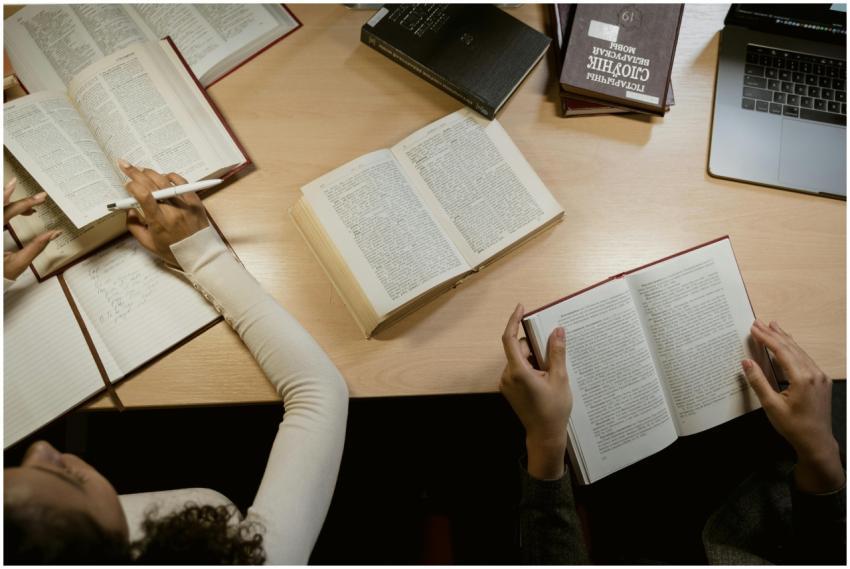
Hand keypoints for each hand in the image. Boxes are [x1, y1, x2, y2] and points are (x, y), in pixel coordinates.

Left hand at [3, 178, 60, 280]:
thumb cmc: (1, 275)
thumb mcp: (19, 263)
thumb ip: (36, 247)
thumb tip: (54, 233)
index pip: (9, 211)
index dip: (26, 203)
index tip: (41, 197)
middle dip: (9, 193)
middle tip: (19, 183)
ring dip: (5, 199)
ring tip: (16, 191)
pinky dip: (5, 209)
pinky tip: (14, 208)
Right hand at [118, 160, 208, 267]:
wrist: (201, 255)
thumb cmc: (173, 251)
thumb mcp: (148, 244)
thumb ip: (134, 226)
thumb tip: (128, 209)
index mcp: (159, 222)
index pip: (145, 197)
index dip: (133, 186)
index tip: (126, 184)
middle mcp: (172, 210)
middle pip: (152, 185)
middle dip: (135, 173)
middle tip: (125, 165)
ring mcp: (185, 204)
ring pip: (166, 181)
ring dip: (151, 173)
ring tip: (141, 170)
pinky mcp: (195, 201)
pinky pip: (183, 183)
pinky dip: (171, 176)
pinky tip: (163, 176)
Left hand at [500, 304, 571, 479]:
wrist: (545, 435)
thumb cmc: (553, 410)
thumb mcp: (559, 378)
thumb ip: (557, 352)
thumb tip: (558, 331)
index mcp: (518, 372)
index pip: (510, 339)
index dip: (513, 320)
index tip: (521, 308)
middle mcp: (507, 376)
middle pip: (518, 349)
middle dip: (535, 346)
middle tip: (553, 349)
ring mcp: (506, 383)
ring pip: (519, 360)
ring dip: (534, 358)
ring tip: (552, 372)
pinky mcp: (509, 389)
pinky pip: (518, 370)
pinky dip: (531, 367)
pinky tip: (546, 377)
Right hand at [742, 320, 844, 492]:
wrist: (816, 442)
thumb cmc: (793, 427)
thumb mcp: (771, 406)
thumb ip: (758, 381)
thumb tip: (746, 362)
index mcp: (802, 378)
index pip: (782, 351)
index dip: (766, 338)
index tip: (754, 328)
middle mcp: (814, 374)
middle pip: (791, 347)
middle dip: (774, 334)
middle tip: (759, 323)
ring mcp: (820, 376)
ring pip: (800, 351)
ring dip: (785, 339)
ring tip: (773, 327)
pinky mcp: (821, 381)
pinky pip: (806, 359)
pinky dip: (794, 349)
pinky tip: (788, 345)